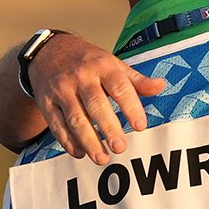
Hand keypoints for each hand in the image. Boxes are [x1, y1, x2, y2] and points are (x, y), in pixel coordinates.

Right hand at [30, 33, 166, 162]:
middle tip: (120, 148)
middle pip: (96, 104)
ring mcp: (61, 90)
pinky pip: (56, 124)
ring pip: (75, 117)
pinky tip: (80, 153)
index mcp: (102, 66)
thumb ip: (136, 80)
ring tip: (101, 158)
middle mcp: (81, 77)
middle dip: (108, 128)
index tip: (141, 126)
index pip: (119, 87)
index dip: (131, 107)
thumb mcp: (113, 63)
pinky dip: (67, 141)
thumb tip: (161, 86)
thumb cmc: (89, 61)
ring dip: (88, 140)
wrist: (48, 50)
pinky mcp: (47, 102)